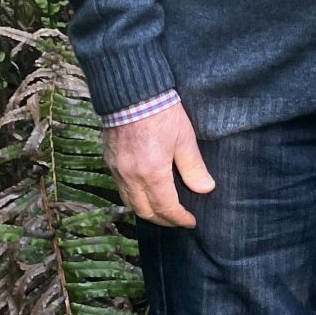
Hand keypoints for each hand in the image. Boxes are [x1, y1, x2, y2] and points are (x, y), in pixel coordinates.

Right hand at [102, 101, 214, 227]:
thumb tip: (205, 189)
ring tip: (162, 211)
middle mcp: (130, 177)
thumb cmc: (161, 112)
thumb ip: (194, 167)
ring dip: (146, 211)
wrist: (131, 92)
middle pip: (144, 211)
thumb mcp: (184, 139)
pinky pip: (120, 188)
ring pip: (129, 201)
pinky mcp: (110, 160)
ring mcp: (117, 169)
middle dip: (162, 220)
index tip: (190, 222)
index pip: (166, 208)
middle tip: (177, 220)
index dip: (179, 218)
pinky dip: (133, 197)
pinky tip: (144, 192)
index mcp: (152, 174)